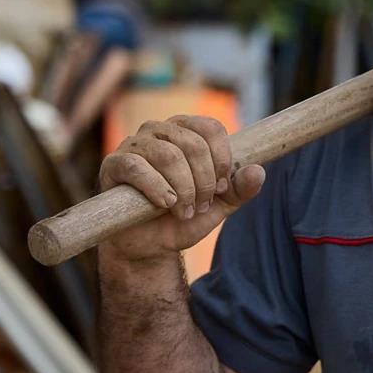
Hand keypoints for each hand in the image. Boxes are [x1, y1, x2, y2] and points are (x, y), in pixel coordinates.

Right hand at [97, 115, 264, 262]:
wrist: (149, 244)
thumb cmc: (183, 216)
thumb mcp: (219, 205)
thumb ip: (239, 189)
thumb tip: (258, 171)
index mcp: (187, 131)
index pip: (211, 128)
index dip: (221, 160)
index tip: (221, 188)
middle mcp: (160, 130)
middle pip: (193, 144)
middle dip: (204, 181)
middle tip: (201, 205)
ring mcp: (134, 144)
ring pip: (168, 156)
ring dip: (183, 189)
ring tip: (184, 210)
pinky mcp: (114, 164)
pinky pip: (137, 167)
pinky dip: (157, 188)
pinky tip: (165, 204)